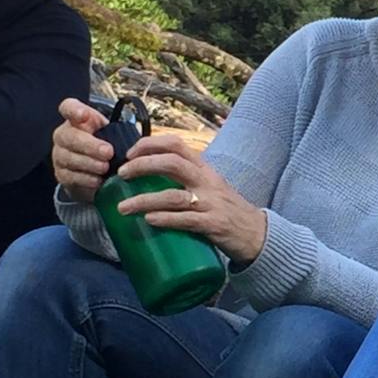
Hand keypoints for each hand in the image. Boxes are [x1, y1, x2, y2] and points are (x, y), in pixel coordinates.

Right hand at [51, 98, 112, 204]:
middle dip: (89, 145)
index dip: (74, 110)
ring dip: (89, 163)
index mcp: (75, 120)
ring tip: (105, 167)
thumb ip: (116, 131)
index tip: (84, 115)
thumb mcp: (111, 133)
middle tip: (108, 152)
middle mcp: (63, 135)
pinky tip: (98, 180)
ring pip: (69, 158)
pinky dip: (86, 179)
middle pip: (69, 137)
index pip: (68, 108)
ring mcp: (59, 155)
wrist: (94, 170)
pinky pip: (70, 176)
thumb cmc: (103, 145)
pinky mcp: (61, 174)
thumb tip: (133, 143)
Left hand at [115, 134, 268, 263]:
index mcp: (204, 169)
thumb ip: (186, 179)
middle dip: (142, 166)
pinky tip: (149, 220)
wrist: (256, 233)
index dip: (150, 145)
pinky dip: (166, 219)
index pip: (176, 145)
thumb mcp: (210, 186)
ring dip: (144, 200)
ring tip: (122, 208)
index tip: (129, 154)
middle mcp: (207, 181)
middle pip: (171, 164)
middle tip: (121, 175)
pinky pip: (186, 220)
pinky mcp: (213, 224)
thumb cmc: (226, 209)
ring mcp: (210, 203)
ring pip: (172, 196)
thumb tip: (147, 179)